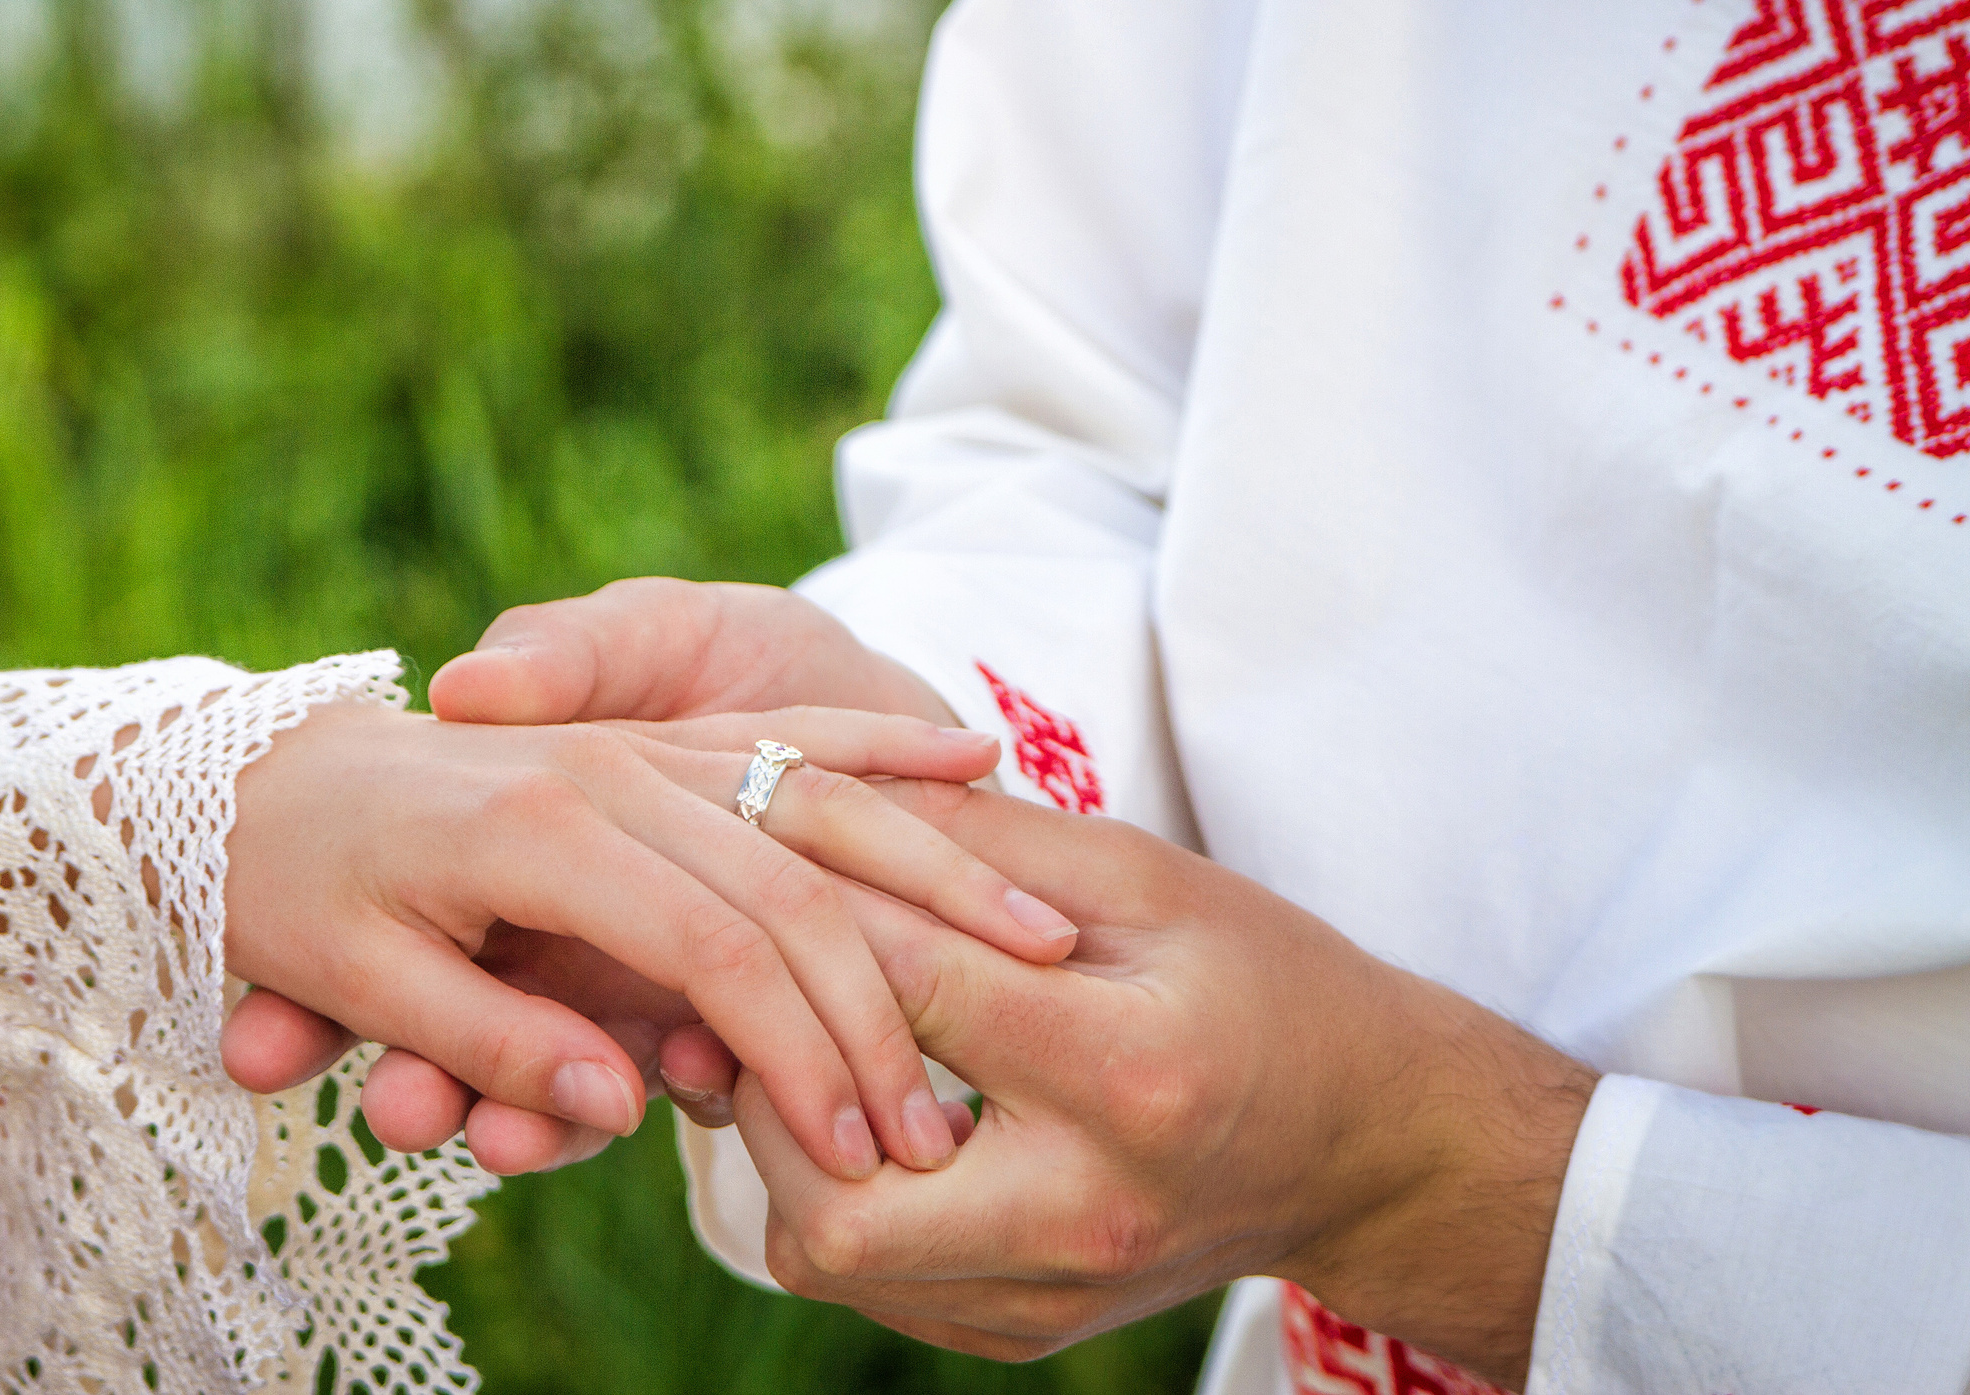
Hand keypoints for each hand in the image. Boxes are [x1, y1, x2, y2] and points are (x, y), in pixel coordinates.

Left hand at [273, 577, 964, 1166]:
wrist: (256, 771)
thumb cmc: (291, 881)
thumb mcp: (357, 973)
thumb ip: (491, 1035)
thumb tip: (616, 1103)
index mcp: (543, 824)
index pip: (722, 946)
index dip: (803, 1054)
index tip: (868, 1155)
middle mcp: (611, 771)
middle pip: (795, 882)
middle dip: (889, 1004)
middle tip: (958, 1113)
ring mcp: (639, 744)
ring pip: (818, 799)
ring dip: (932, 870)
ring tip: (1043, 940)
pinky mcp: (656, 735)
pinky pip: (790, 734)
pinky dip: (881, 748)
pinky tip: (977, 756)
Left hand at [729, 784, 1595, 1387]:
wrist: (1365, 1141)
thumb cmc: (1256, 977)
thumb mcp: (1142, 874)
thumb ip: (978, 839)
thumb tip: (814, 797)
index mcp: (1126, 1074)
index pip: (912, 990)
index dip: (819, 910)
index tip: (760, 855)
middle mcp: (1085, 1212)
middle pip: (838, 1198)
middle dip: (771, 1084)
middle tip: (761, 993)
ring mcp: (1052, 1292)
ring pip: (830, 1256)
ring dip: (785, 1143)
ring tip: (804, 1042)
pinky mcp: (1023, 1330)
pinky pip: (870, 1284)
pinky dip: (832, 1192)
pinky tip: (853, 1109)